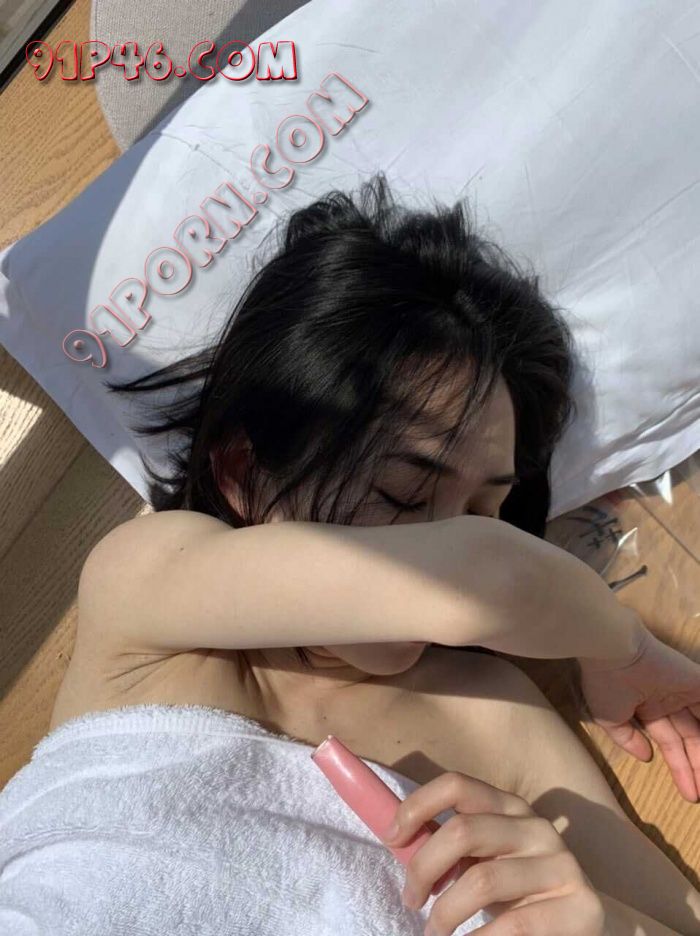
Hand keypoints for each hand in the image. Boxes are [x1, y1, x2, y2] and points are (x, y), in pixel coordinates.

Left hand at [382, 771, 604, 935]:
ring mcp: (561, 864)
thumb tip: (397, 841)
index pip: (457, 784)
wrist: (580, 926)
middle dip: (424, 868)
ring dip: (445, 913)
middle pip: (463, 831)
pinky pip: (514, 924)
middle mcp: (536, 827)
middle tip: (411, 900)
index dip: (418, 806)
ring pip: (482, 880)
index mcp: (510, 806)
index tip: (392, 839)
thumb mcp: (486, 860)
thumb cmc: (518, 893)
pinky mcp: (580, 906)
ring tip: (433, 932)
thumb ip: (454, 848)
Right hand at [579, 613, 699, 801]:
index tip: (691, 794)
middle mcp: (668, 701)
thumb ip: (627, 738)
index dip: (681, 768)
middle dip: (697, 766)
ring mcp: (684, 691)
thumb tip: (645, 756)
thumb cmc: (606, 684)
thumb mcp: (609, 718)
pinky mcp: (697, 682)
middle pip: (690, 739)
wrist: (614, 652)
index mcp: (647, 708)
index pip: (670, 743)